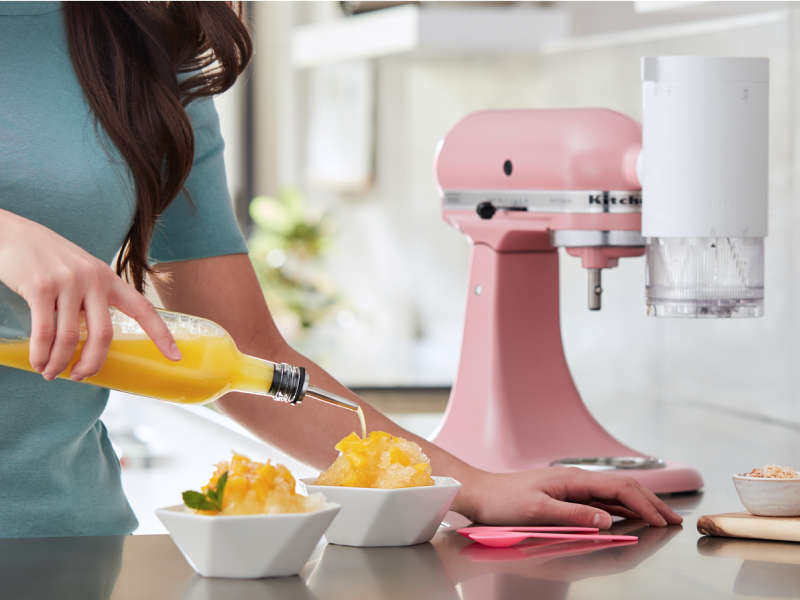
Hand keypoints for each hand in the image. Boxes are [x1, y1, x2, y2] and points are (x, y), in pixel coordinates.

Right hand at [0, 210, 180, 380]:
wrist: (9, 232)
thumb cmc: (45, 258)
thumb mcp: (79, 272)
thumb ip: (91, 298)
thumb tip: (93, 339)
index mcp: (108, 278)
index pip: (144, 309)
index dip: (162, 335)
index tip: (176, 356)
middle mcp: (94, 279)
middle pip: (104, 335)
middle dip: (93, 363)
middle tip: (81, 377)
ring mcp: (68, 282)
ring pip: (72, 338)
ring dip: (59, 362)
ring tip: (50, 372)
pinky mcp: (41, 286)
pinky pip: (45, 332)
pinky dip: (41, 354)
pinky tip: (37, 362)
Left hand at [453, 467, 682, 528]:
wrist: (480, 494)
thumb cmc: (502, 501)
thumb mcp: (536, 511)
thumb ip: (573, 515)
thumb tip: (607, 520)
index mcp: (571, 479)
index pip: (619, 488)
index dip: (645, 504)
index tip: (663, 520)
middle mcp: (574, 479)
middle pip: (622, 487)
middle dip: (651, 502)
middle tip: (674, 519)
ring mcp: (570, 487)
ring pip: (614, 494)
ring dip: (639, 504)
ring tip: (661, 517)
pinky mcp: (564, 496)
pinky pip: (601, 501)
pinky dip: (621, 508)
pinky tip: (629, 516)